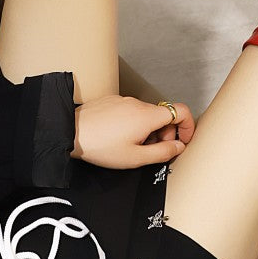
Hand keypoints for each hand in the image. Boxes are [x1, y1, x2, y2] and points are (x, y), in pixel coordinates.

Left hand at [71, 95, 194, 168]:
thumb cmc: (100, 146)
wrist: (68, 132)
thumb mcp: (135, 158)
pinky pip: (132, 111)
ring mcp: (125, 100)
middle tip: (153, 152)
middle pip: (164, 116)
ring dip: (149, 131)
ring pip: (148, 115)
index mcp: (149, 116)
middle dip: (165, 134)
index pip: (182, 111)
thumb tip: (179, 147)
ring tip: (131, 147)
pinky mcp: (113, 101)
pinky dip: (134, 124)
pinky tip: (118, 138)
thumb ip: (162, 153)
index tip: (183, 140)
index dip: (188, 126)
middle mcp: (139, 104)